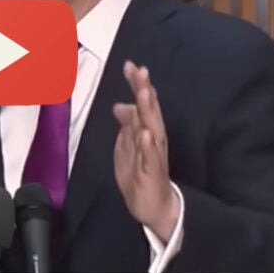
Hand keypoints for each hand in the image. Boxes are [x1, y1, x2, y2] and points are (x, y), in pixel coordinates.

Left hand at [113, 61, 180, 241]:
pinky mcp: (153, 173)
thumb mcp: (128, 148)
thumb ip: (126, 126)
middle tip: (141, 71)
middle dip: (145, 91)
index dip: (137, 85)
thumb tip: (119, 105)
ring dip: (150, 112)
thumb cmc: (141, 174)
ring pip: (153, 130)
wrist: (154, 207)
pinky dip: (148, 145)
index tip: (130, 65)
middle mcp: (153, 139)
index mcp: (146, 131)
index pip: (142, 104)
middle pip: (150, 111)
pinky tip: (146, 133)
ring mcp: (154, 155)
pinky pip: (152, 157)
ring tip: (146, 93)